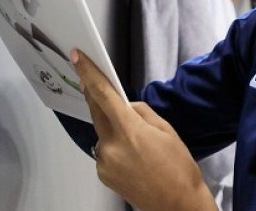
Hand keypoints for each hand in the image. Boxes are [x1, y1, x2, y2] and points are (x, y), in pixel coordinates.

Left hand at [71, 50, 217, 210]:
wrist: (177, 204)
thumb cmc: (178, 169)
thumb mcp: (166, 130)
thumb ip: (141, 112)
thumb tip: (124, 105)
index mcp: (129, 130)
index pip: (102, 95)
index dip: (88, 74)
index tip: (77, 58)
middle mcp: (111, 146)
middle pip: (96, 111)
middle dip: (96, 96)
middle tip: (93, 80)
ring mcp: (104, 161)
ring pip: (102, 132)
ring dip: (112, 127)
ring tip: (138, 142)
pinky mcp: (102, 173)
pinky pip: (104, 149)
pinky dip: (113, 145)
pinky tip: (133, 155)